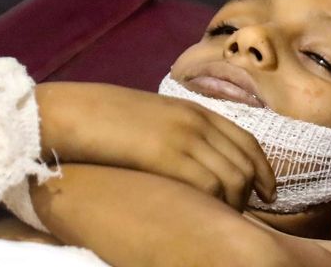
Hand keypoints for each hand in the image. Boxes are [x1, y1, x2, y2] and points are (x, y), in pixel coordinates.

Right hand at [35, 82, 275, 209]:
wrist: (62, 114)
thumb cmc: (95, 122)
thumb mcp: (147, 121)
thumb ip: (173, 135)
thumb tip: (188, 163)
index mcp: (192, 109)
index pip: (247, 140)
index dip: (263, 170)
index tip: (268, 193)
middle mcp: (195, 120)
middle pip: (246, 162)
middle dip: (250, 194)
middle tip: (241, 216)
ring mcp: (183, 136)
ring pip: (234, 178)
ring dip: (233, 205)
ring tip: (219, 221)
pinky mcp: (167, 155)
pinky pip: (211, 186)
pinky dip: (215, 206)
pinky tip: (201, 218)